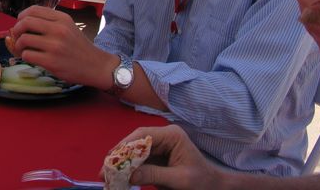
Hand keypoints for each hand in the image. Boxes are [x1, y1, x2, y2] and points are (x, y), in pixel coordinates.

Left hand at [8, 5, 116, 87]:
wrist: (96, 66)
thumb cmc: (78, 46)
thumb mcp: (67, 27)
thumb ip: (49, 22)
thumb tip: (22, 22)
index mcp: (62, 18)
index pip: (33, 10)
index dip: (21, 16)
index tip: (20, 23)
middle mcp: (58, 29)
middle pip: (25, 22)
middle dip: (16, 29)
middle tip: (17, 36)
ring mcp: (55, 46)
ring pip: (23, 39)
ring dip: (18, 45)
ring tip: (22, 49)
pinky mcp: (51, 61)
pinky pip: (27, 55)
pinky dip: (24, 56)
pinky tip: (30, 58)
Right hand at [109, 126, 223, 189]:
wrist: (215, 188)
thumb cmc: (202, 182)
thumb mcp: (179, 180)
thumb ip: (154, 175)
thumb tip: (129, 175)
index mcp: (172, 135)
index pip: (143, 135)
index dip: (125, 146)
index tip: (112, 158)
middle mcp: (164, 137)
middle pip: (135, 142)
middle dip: (119, 155)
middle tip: (104, 169)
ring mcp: (159, 146)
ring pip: (134, 150)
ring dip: (121, 162)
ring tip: (107, 174)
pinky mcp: (156, 157)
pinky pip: (138, 160)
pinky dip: (128, 168)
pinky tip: (118, 176)